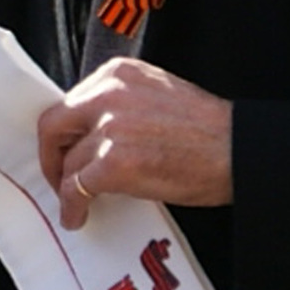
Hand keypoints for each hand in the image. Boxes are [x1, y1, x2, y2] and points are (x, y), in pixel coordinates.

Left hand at [37, 57, 233, 230]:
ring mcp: (110, 128)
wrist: (238, 150)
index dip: (65, 132)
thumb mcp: (155, 96)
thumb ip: (120, 105)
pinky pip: (77, 187)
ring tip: (73, 203)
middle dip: (51, 156)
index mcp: (117, 73)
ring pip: (68, 162)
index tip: (65, 149)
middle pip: (55, 126)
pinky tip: (78, 216)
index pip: (71, 101)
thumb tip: (92, 134)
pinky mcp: (115, 162)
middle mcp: (108, 94)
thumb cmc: (207, 129)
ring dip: (66, 187)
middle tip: (57, 177)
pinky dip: (72, 206)